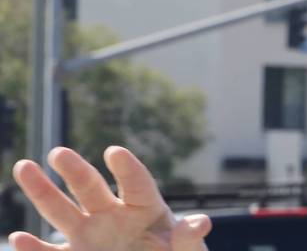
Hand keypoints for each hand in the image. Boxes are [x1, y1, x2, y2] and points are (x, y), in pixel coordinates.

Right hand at [7, 146, 210, 250]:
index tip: (115, 153)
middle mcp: (113, 215)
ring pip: (63, 211)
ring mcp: (91, 235)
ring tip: (24, 166)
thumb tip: (200, 222)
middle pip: (92, 189)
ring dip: (42, 191)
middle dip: (75, 170)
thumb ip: (189, 238)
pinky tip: (18, 239)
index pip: (137, 184)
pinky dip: (33, 248)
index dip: (128, 169)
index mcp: (146, 206)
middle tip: (58, 152)